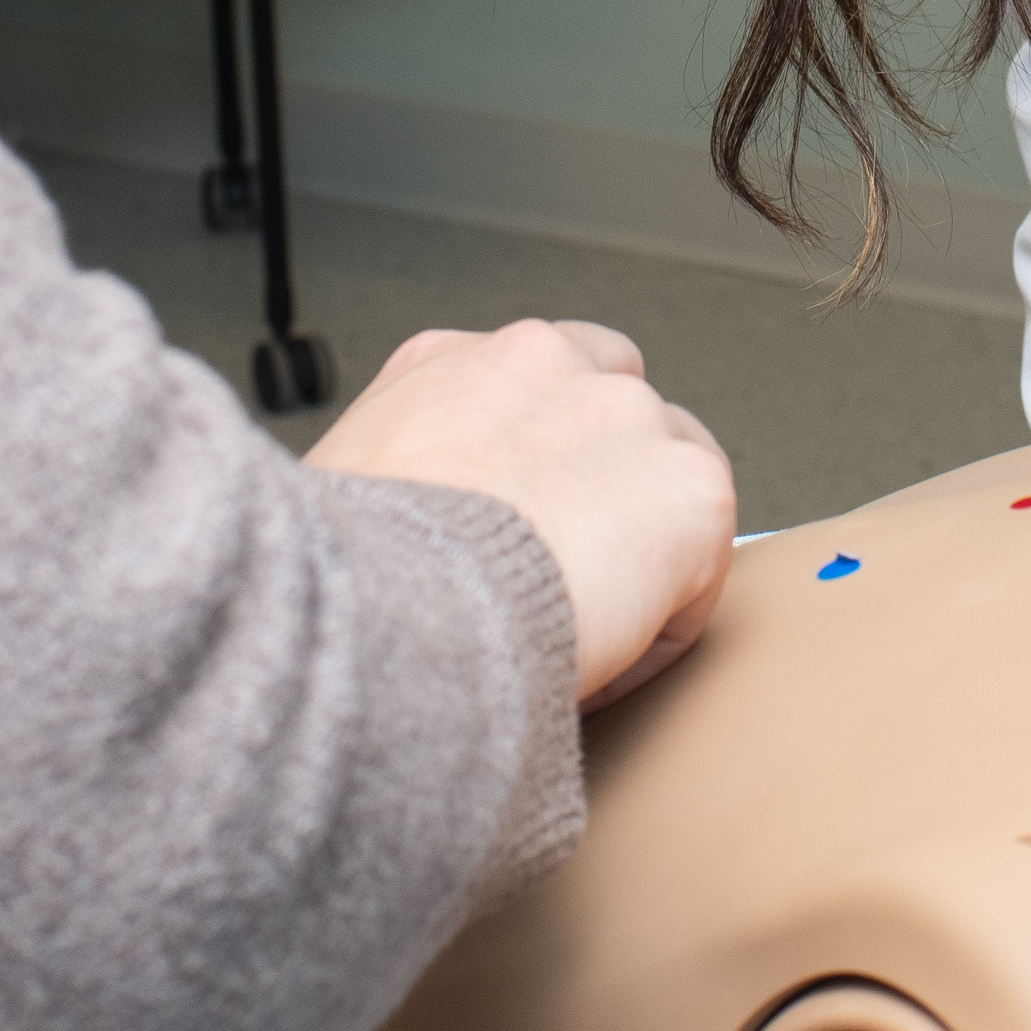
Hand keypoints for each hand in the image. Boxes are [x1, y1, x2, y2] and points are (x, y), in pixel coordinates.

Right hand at [305, 319, 736, 704]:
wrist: (392, 614)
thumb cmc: (340, 585)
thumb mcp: (331, 501)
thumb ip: (388, 485)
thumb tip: (388, 547)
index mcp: (445, 362)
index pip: (523, 384)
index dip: (533, 463)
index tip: (514, 532)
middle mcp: (541, 361)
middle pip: (612, 405)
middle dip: (604, 482)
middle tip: (565, 579)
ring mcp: (625, 413)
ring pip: (667, 481)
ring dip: (639, 552)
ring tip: (580, 637)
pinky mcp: (691, 486)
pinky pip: (699, 569)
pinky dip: (660, 630)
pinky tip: (598, 668)